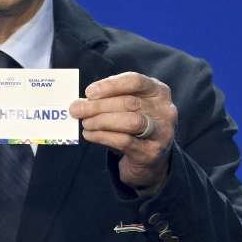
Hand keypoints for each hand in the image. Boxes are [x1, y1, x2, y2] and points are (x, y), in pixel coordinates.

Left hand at [70, 72, 176, 193]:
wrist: (149, 160)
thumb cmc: (135, 127)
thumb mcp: (128, 108)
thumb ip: (109, 101)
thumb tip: (80, 102)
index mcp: (159, 92)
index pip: (135, 81)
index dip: (111, 85)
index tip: (89, 92)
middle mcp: (165, 110)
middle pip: (129, 102)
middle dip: (99, 106)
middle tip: (77, 109)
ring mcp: (162, 132)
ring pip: (130, 121)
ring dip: (102, 121)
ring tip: (85, 123)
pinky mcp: (151, 152)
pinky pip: (124, 141)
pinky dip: (103, 137)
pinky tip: (90, 135)